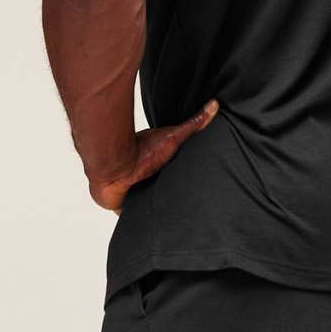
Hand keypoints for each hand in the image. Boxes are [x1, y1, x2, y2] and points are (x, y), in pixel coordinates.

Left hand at [87, 99, 218, 213]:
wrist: (116, 166)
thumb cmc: (142, 151)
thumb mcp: (174, 137)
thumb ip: (194, 124)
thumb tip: (214, 104)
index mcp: (156, 166)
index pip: (171, 177)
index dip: (179, 182)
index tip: (193, 186)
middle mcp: (144, 180)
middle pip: (160, 194)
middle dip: (168, 199)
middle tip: (185, 207)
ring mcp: (133, 195)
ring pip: (147, 208)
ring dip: (153, 211)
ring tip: (171, 221)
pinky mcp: (123, 208)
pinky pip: (133, 220)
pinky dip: (139, 224)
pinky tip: (149, 226)